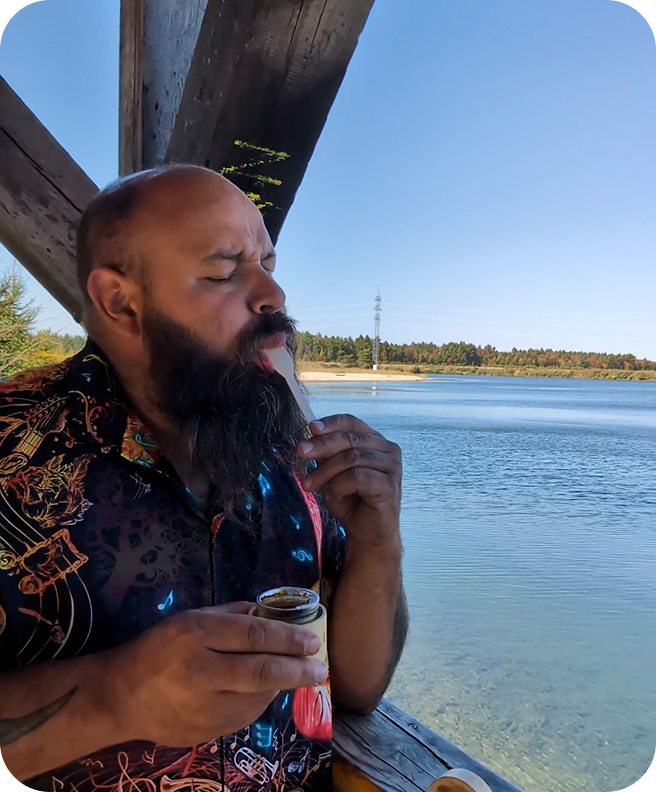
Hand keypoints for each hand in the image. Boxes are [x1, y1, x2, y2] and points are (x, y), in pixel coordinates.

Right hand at [100, 603, 326, 746]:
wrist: (120, 697)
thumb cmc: (159, 648)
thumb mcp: (191, 618)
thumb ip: (232, 616)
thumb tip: (274, 615)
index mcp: (196, 634)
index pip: (254, 635)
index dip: (288, 638)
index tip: (312, 641)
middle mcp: (201, 671)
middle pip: (262, 672)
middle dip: (298, 670)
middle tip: (320, 668)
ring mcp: (202, 707)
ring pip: (258, 698)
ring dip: (282, 687)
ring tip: (295, 675)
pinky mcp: (203, 732)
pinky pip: (245, 717)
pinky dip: (261, 703)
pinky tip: (265, 692)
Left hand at [298, 415, 401, 549]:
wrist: (368, 533)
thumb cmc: (352, 501)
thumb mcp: (333, 473)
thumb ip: (327, 455)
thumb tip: (311, 437)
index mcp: (376, 441)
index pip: (353, 422)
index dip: (332, 423)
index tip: (311, 427)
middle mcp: (388, 450)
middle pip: (350, 439)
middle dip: (322, 445)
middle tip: (301, 452)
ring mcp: (392, 467)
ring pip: (351, 458)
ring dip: (326, 471)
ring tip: (309, 485)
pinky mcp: (390, 486)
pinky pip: (357, 477)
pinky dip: (340, 485)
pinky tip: (335, 496)